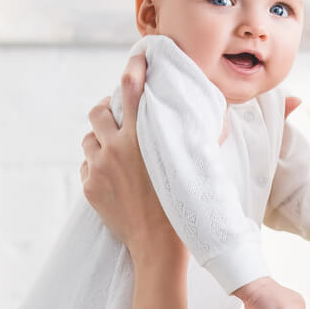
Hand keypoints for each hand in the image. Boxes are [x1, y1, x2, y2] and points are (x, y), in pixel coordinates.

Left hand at [81, 52, 182, 260]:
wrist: (157, 248)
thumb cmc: (182, 208)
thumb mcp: (194, 166)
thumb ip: (202, 138)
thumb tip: (222, 117)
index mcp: (141, 139)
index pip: (130, 88)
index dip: (133, 68)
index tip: (138, 59)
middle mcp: (115, 149)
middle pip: (98, 111)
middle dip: (106, 109)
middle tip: (116, 114)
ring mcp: (99, 168)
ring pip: (89, 139)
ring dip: (100, 139)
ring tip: (114, 149)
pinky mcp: (89, 187)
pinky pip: (87, 166)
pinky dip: (97, 166)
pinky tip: (113, 176)